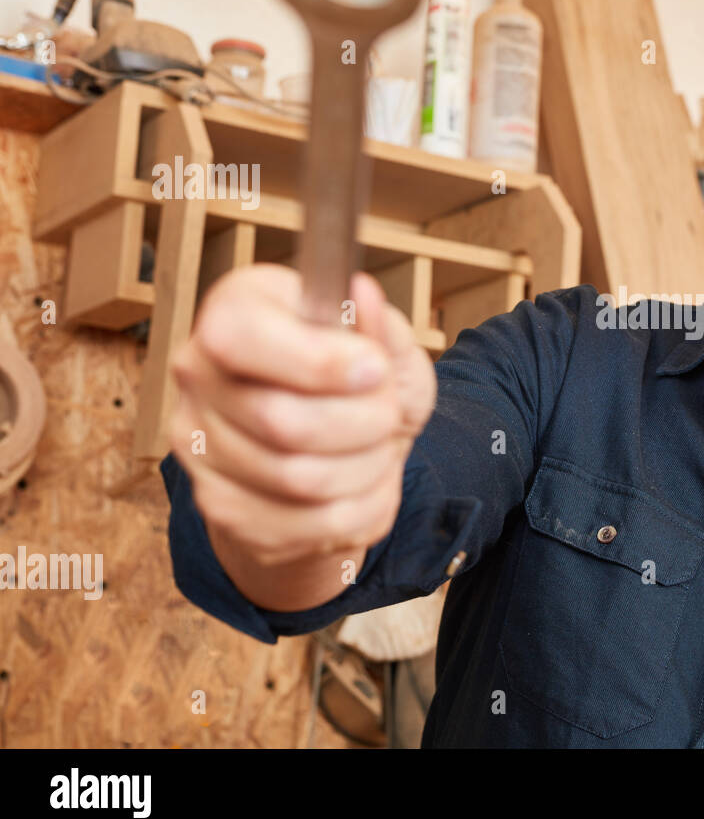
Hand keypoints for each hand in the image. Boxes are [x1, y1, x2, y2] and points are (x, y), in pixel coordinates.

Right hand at [168, 264, 436, 568]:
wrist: (340, 448)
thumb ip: (379, 326)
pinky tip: (365, 484)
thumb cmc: (359, 383)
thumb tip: (363, 294)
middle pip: (282, 421)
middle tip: (389, 413)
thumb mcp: (386, 345)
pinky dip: (361, 509)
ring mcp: (198, 445)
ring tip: (380, 449)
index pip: (241, 338)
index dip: (319, 362)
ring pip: (299, 479)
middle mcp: (198, 374)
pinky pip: (307, 525)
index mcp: (233, 311)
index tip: (375, 369)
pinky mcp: (220, 508)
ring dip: (368, 468)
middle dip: (365, 423)